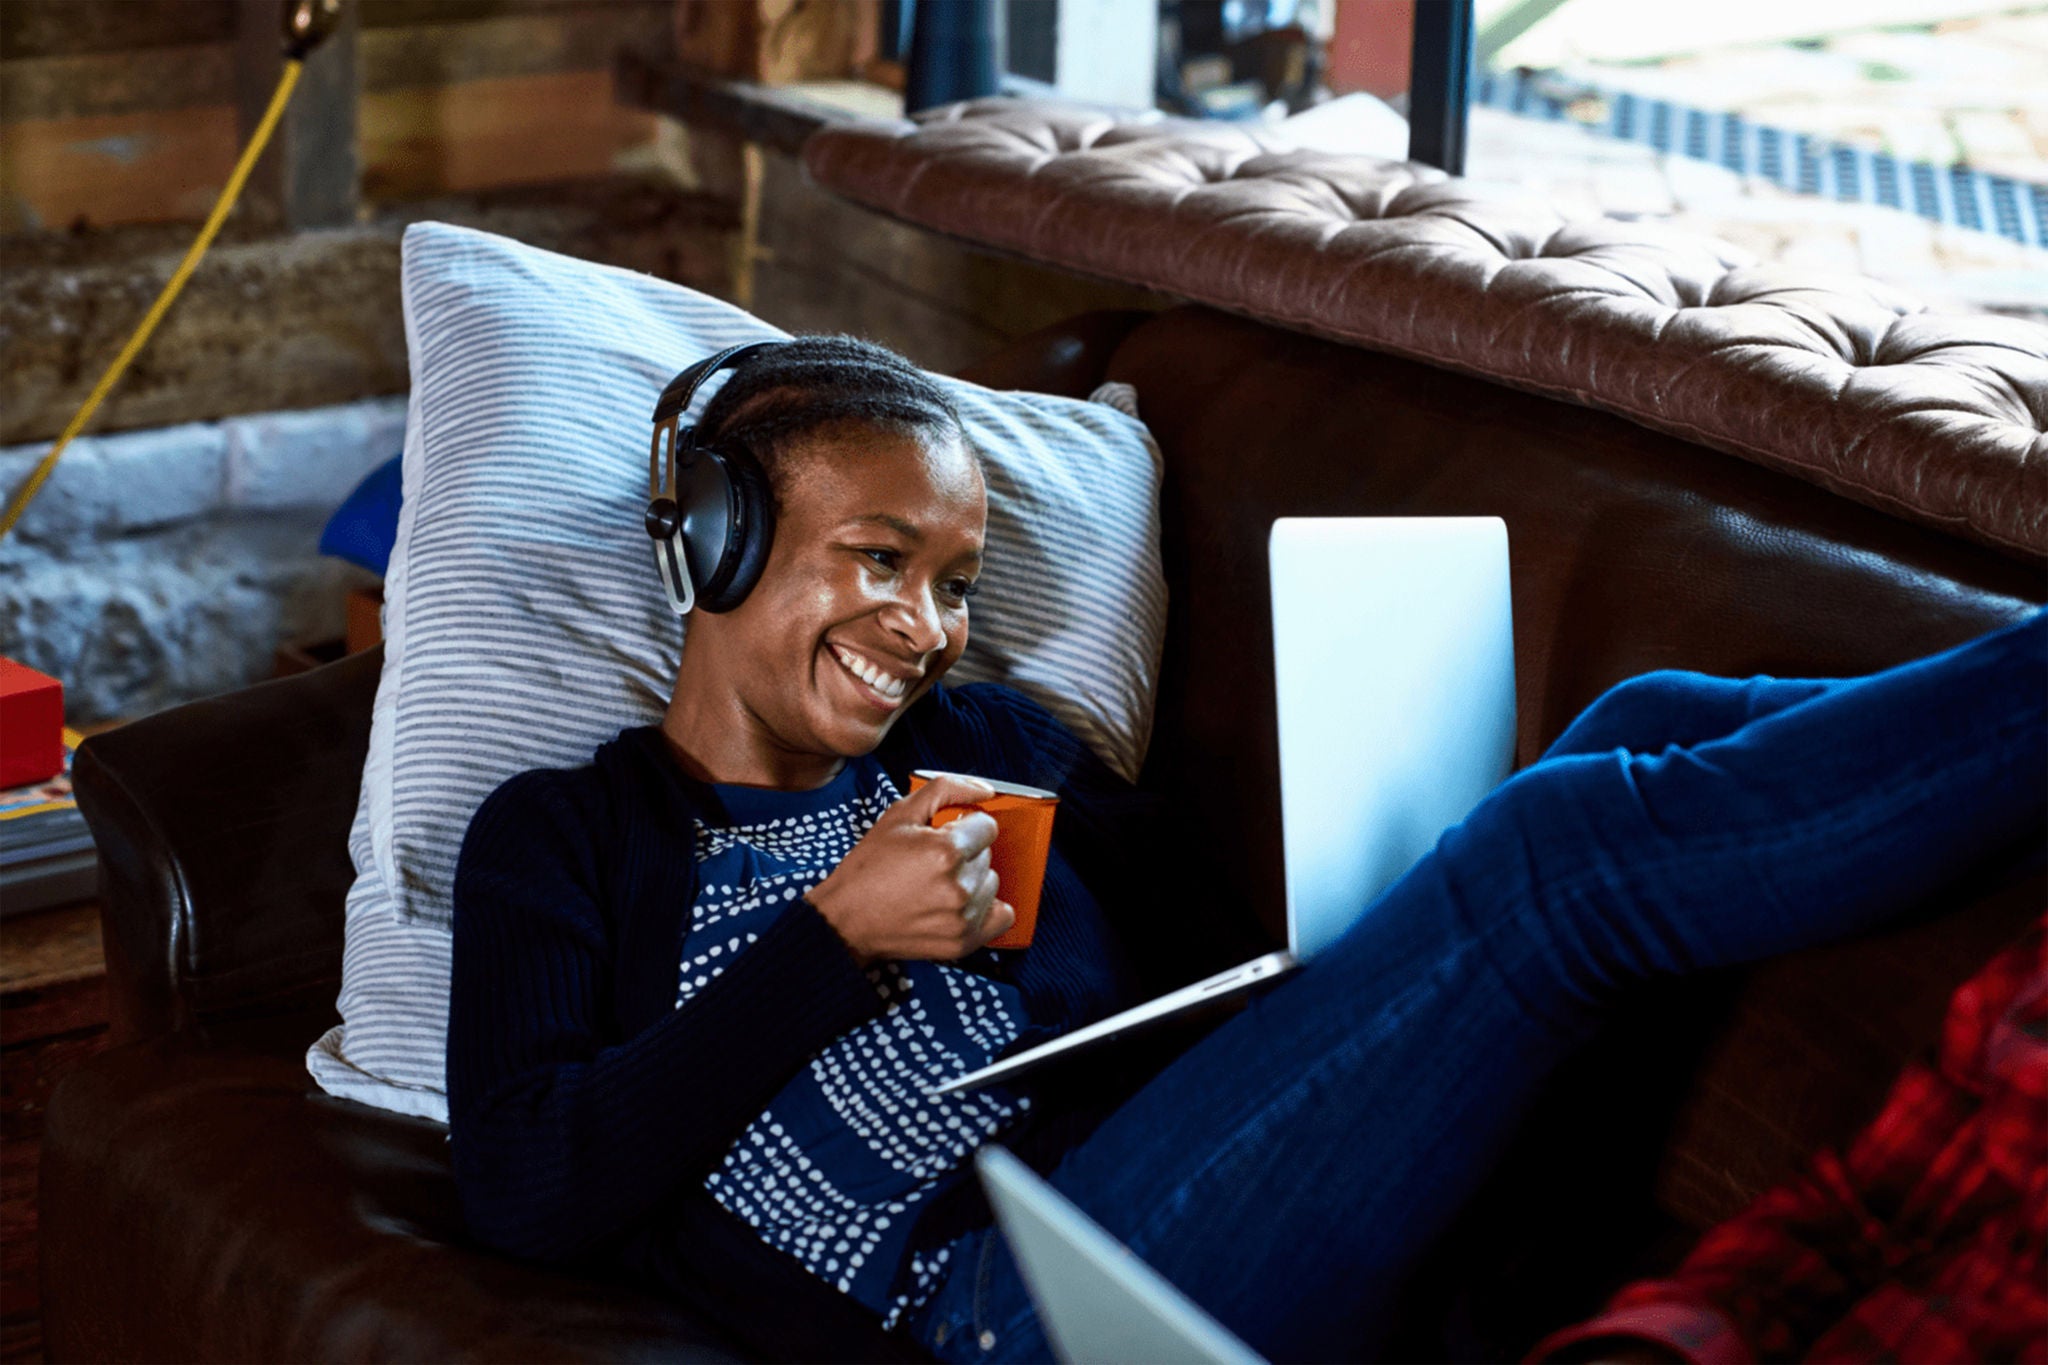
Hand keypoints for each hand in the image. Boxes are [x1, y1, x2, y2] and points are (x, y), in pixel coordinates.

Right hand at [808, 774, 1016, 964]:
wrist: (846, 920)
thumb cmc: (869, 868)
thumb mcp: (899, 815)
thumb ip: (945, 790)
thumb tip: (985, 790)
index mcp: (946, 851)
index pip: (987, 826)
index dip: (965, 826)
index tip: (946, 835)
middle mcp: (959, 886)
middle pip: (988, 855)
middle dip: (966, 853)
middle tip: (933, 862)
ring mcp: (963, 917)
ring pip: (992, 882)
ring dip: (973, 880)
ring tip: (940, 884)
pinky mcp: (964, 942)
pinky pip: (1002, 917)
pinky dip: (987, 908)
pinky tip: (963, 904)